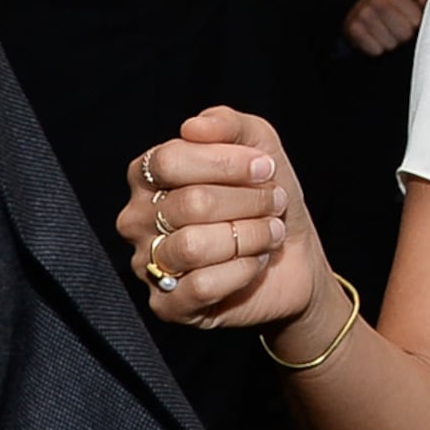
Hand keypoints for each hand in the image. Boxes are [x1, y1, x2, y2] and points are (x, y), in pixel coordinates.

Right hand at [120, 109, 329, 332]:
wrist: (292, 257)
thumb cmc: (265, 197)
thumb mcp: (259, 146)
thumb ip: (228, 124)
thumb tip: (193, 126)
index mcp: (147, 177)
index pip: (169, 161)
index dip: (225, 163)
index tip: (266, 168)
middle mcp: (137, 220)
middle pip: (190, 204)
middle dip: (248, 201)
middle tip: (275, 203)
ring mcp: (148, 264)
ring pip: (194, 246)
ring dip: (249, 236)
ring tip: (271, 233)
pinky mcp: (166, 305)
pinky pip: (200, 286)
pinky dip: (241, 272)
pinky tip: (256, 263)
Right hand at [342, 0, 429, 55]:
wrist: (361, 10)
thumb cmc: (393, 6)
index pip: (417, 21)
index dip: (417, 27)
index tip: (413, 25)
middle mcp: (377, 0)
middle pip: (404, 34)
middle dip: (404, 37)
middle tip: (400, 33)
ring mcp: (363, 14)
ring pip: (389, 44)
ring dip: (391, 45)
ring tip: (389, 36)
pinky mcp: (353, 28)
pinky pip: (374, 50)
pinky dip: (378, 50)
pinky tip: (377, 41)